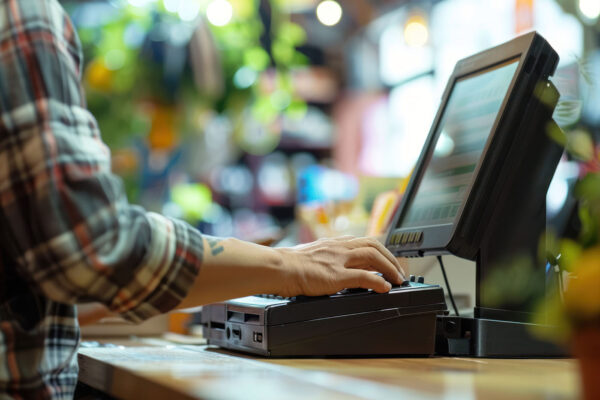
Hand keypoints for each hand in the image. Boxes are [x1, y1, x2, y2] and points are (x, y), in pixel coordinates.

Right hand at [275, 236, 406, 296]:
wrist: (278, 268)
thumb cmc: (289, 264)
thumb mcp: (312, 254)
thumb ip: (325, 256)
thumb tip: (331, 266)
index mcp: (334, 243)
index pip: (365, 241)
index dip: (381, 250)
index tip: (388, 260)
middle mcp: (339, 247)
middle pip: (374, 246)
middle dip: (391, 258)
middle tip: (399, 272)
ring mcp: (339, 260)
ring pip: (373, 257)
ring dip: (390, 268)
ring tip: (397, 279)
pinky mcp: (336, 275)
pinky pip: (364, 276)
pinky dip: (378, 281)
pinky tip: (384, 288)